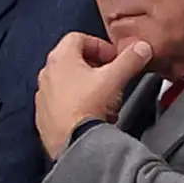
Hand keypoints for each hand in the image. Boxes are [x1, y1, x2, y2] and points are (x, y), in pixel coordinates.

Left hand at [36, 32, 150, 158]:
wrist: (73, 145)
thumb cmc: (87, 109)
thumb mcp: (116, 78)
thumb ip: (130, 59)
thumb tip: (140, 48)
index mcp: (60, 59)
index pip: (78, 37)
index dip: (100, 45)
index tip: (114, 57)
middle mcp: (47, 75)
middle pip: (72, 60)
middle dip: (95, 66)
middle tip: (111, 75)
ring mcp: (43, 97)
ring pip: (67, 83)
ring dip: (85, 86)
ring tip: (103, 98)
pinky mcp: (44, 117)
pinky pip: (62, 104)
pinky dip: (76, 105)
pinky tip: (91, 114)